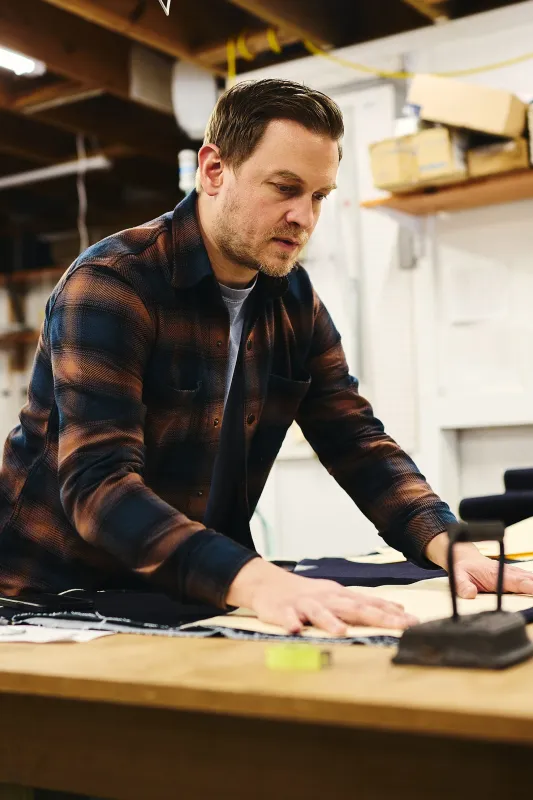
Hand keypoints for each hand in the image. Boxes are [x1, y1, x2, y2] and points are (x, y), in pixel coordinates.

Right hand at [226, 558, 417, 634]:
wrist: (270, 584)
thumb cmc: (310, 594)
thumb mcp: (338, 596)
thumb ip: (365, 603)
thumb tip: (397, 609)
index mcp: (341, 596)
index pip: (370, 603)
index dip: (391, 613)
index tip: (413, 622)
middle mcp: (326, 598)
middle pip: (353, 607)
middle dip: (376, 616)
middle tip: (397, 626)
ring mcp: (304, 604)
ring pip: (318, 612)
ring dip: (329, 621)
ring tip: (341, 632)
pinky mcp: (282, 610)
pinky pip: (286, 617)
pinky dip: (290, 622)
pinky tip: (295, 629)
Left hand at [425, 532, 532, 598]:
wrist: (465, 558)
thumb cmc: (463, 568)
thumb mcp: (457, 576)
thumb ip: (462, 586)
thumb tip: (470, 594)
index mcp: (495, 574)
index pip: (514, 581)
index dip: (526, 586)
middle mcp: (506, 572)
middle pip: (526, 579)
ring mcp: (511, 573)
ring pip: (528, 577)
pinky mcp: (513, 575)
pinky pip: (526, 578)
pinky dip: (532, 581)